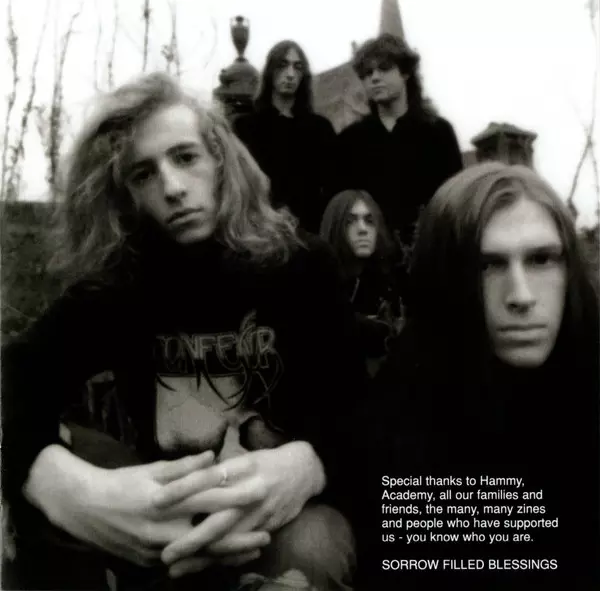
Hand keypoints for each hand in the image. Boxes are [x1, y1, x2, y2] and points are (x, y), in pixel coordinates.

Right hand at [24, 445, 263, 566]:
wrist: (85, 508)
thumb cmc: (122, 483)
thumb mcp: (152, 470)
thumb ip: (185, 466)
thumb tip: (214, 458)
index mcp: (165, 502)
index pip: (207, 498)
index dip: (235, 493)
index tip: (260, 487)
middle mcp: (162, 530)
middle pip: (210, 536)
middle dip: (241, 535)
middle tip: (268, 531)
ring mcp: (156, 551)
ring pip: (201, 557)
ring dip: (231, 554)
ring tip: (257, 548)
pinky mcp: (150, 562)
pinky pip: (186, 564)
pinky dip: (208, 561)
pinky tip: (228, 560)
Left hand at [160, 441, 324, 569]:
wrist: (303, 471)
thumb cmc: (264, 461)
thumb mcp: (240, 457)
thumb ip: (214, 469)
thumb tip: (179, 476)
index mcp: (240, 468)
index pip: (207, 478)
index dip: (181, 489)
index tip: (155, 500)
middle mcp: (249, 492)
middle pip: (216, 519)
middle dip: (189, 539)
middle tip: (162, 552)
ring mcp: (257, 514)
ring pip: (226, 541)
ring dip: (200, 557)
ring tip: (173, 568)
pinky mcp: (264, 528)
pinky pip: (239, 548)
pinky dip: (220, 560)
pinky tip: (200, 567)